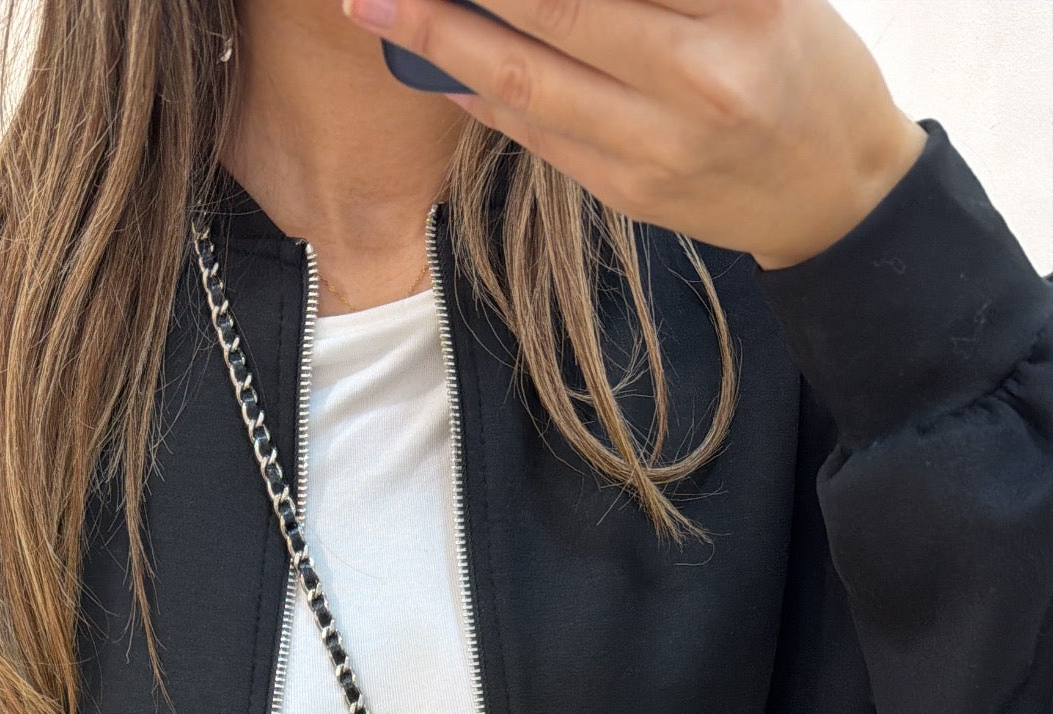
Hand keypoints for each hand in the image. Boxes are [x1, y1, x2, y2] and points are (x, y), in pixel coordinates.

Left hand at [342, 0, 928, 270]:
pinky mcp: (632, 191)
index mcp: (743, 2)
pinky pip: (537, 134)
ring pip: (527, 78)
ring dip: (439, 37)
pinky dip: (477, 91)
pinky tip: (430, 60)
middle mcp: (700, 73)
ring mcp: (661, 143)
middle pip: (555, 7)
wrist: (839, 192)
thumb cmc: (798, 60)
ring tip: (377, 4)